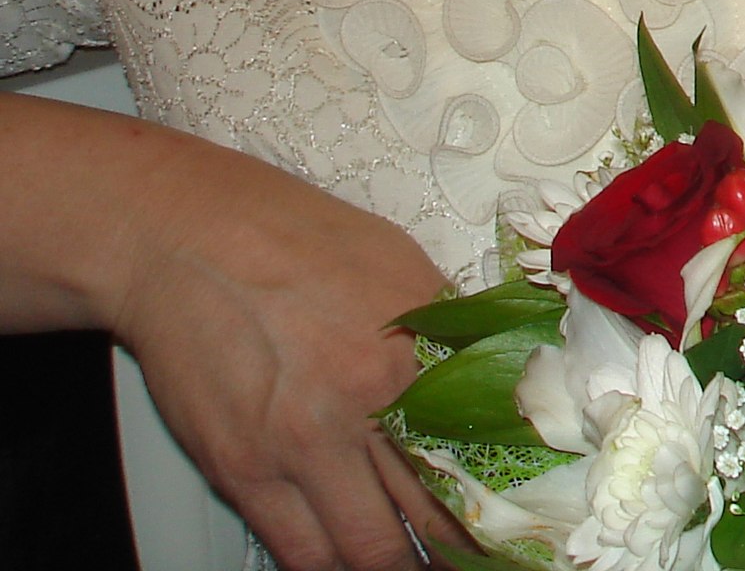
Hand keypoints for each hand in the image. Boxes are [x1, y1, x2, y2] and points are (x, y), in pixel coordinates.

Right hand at [102, 132, 476, 570]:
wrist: (191, 242)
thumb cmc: (299, 242)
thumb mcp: (404, 269)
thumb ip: (448, 332)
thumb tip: (495, 374)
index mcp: (416, 353)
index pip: (480, 451)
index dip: (503, 498)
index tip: (517, 520)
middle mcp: (362, 407)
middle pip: (430, 510)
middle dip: (457, 545)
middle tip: (475, 554)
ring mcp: (298, 448)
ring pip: (365, 548)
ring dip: (396, 563)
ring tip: (417, 562)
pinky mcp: (242, 472)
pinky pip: (298, 550)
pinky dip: (330, 566)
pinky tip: (350, 563)